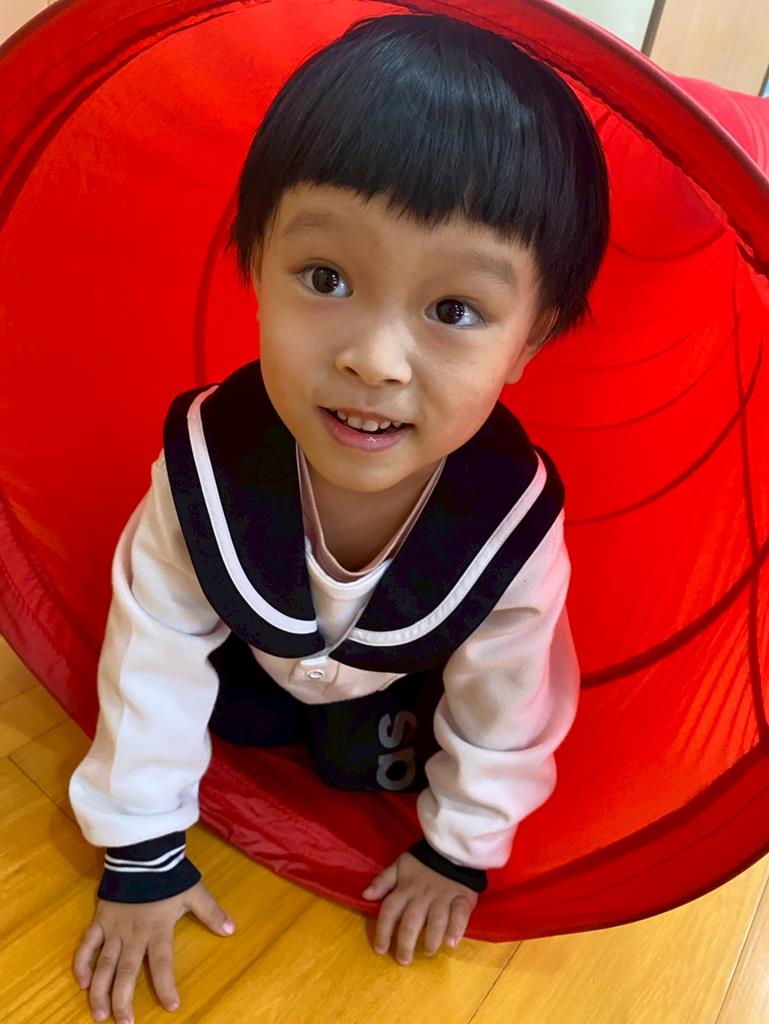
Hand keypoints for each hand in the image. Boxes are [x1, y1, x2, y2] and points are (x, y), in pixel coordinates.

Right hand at [73, 880, 235, 1022]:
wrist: (141, 853)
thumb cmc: (168, 875)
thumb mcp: (194, 892)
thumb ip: (211, 912)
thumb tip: (231, 930)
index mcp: (157, 929)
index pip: (162, 964)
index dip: (166, 985)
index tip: (172, 1006)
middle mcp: (133, 935)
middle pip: (127, 973)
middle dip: (124, 1001)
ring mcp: (114, 929)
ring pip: (103, 965)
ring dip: (100, 991)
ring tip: (100, 1015)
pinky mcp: (100, 920)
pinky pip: (87, 945)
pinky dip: (82, 964)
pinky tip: (82, 982)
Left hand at [362, 851, 478, 964]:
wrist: (451, 849)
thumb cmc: (423, 863)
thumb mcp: (400, 866)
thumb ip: (383, 881)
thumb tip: (365, 895)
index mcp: (405, 889)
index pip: (390, 911)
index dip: (383, 931)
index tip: (380, 950)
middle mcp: (422, 896)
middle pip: (411, 921)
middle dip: (406, 943)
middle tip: (403, 960)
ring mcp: (443, 898)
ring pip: (435, 920)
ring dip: (431, 938)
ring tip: (427, 952)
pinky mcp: (461, 898)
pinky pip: (459, 915)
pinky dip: (456, 929)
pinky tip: (451, 943)